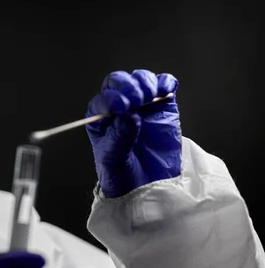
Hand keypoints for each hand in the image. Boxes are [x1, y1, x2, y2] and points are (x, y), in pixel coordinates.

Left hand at [85, 69, 181, 197]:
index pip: (102, 99)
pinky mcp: (162, 107)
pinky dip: (166, 83)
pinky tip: (166, 90)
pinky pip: (163, 86)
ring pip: (140, 79)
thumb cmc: (121, 174)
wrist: (145, 187)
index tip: (121, 106)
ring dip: (146, 82)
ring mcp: (141, 105)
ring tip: (150, 97)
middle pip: (119, 82)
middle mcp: (119, 106)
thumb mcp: (113, 160)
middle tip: (137, 99)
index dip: (111, 99)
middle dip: (128, 86)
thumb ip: (120, 138)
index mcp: (100, 118)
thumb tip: (130, 116)